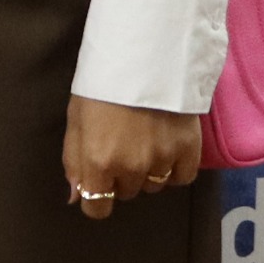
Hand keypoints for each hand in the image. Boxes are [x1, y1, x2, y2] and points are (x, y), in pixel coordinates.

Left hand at [62, 97, 205, 219]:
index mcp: (98, 161)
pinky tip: (168, 149)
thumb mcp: (75, 120)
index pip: (97, 208)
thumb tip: (76, 197)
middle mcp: (131, 168)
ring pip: (154, 186)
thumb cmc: (101, 85)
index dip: (96, 198)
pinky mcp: (189, 150)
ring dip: (149, 171)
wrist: (143, 55)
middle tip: (123, 145)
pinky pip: (182, 178)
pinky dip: (175, 169)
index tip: (100, 184)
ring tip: (146, 140)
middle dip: (122, 176)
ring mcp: (162, 160)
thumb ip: (74, 161)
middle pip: (127, 192)